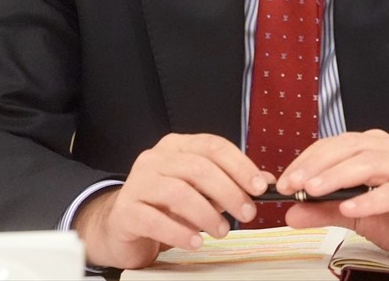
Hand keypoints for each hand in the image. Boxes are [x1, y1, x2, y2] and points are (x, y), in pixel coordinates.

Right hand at [73, 133, 273, 268]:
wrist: (123, 225)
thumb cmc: (166, 204)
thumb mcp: (200, 189)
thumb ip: (229, 182)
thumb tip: (266, 181)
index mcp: (177, 146)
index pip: (214, 146)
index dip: (240, 166)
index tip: (259, 187)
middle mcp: (156, 158)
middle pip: (199, 168)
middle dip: (229, 192)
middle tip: (248, 213)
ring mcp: (137, 182)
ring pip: (179, 193)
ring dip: (207, 214)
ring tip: (222, 231)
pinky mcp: (126, 211)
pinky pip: (155, 220)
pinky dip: (180, 232)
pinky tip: (195, 242)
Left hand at [277, 129, 388, 266]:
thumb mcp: (355, 215)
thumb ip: (324, 211)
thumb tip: (291, 211)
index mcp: (374, 150)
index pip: (335, 145)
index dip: (307, 160)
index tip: (283, 181)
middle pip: (350, 148)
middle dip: (317, 165)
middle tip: (293, 183)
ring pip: (369, 163)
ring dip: (338, 176)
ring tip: (314, 190)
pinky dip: (369, 199)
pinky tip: (349, 207)